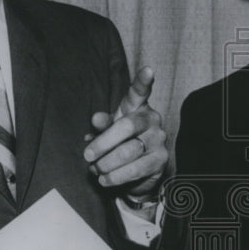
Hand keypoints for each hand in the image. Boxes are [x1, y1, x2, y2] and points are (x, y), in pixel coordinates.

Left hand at [83, 66, 167, 200]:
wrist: (138, 171)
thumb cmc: (120, 143)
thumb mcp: (109, 131)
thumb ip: (103, 124)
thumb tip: (96, 119)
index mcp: (137, 107)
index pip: (140, 91)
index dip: (143, 81)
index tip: (148, 70)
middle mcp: (152, 120)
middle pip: (126, 126)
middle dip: (103, 143)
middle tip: (87, 155)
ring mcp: (159, 140)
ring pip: (129, 151)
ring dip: (107, 163)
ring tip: (96, 169)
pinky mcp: (161, 161)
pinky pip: (135, 169)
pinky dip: (116, 176)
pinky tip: (105, 179)